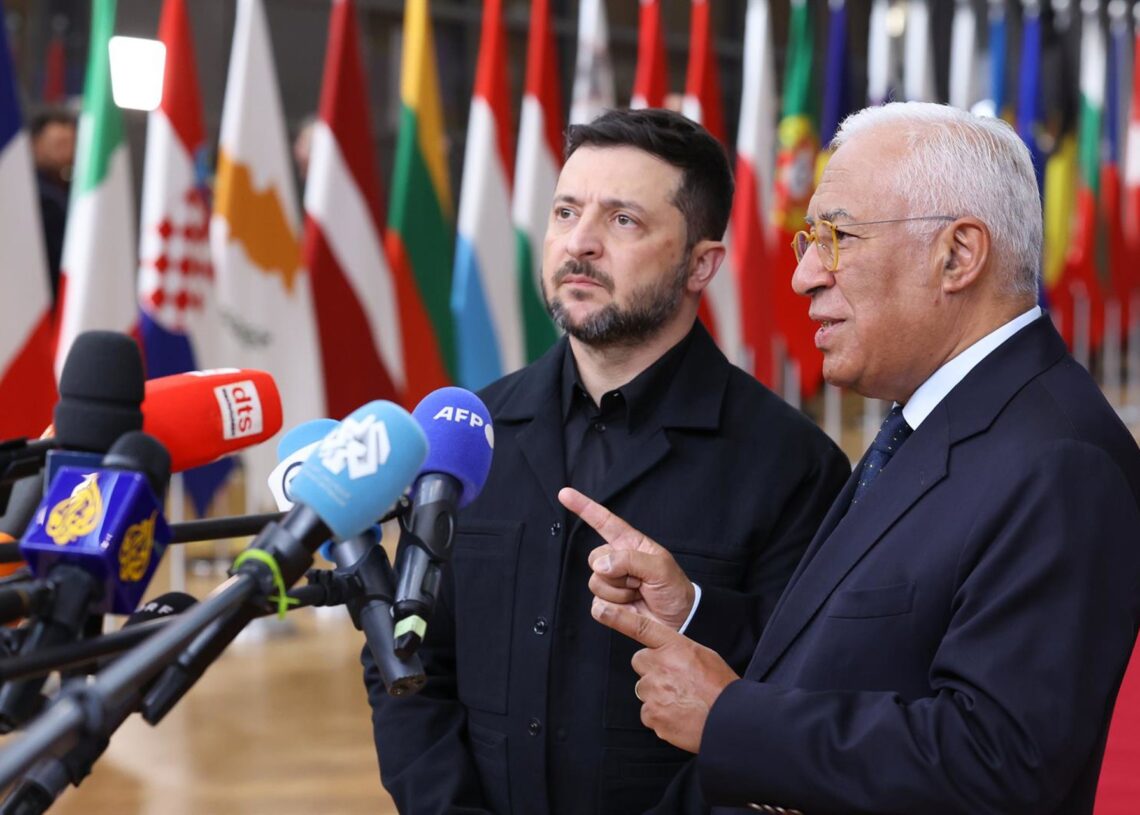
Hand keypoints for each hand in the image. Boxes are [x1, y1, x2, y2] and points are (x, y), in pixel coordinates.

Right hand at [558, 487, 695, 629]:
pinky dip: (616, 610)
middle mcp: (616, 561)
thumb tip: (601, 565)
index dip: (584, 507)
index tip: (565, 494)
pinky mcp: (607, 606)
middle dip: (618, 572)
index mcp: (630, 544)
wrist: (678, 621)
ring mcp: (610, 584)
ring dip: (619, 592)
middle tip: (641, 581)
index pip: (604, 522)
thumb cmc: (674, 590)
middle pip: (595, 558)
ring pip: (595, 583)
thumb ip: (630, 559)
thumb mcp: (660, 567)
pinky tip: (631, 608)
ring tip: (638, 594)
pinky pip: (598, 606)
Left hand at [591, 596, 737, 752]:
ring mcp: (653, 691)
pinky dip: (660, 715)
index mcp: (675, 647)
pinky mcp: (651, 715)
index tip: (601, 609)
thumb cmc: (720, 686)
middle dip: (652, 670)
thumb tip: (664, 654)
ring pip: (644, 689)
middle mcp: (660, 665)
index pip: (642, 628)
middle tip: (676, 681)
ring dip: (657, 694)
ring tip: (682, 700)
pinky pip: (647, 713)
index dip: (618, 618)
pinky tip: (678, 715)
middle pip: (640, 662)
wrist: (729, 720)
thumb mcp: (703, 655)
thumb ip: (678, 650)